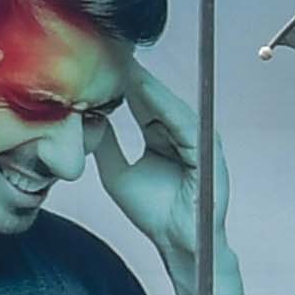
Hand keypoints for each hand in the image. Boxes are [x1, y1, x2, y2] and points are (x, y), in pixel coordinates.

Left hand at [55, 65, 214, 267]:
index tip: (97, 62)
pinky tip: (146, 91)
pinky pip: (185, 123)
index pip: (140, 102)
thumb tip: (86, 120)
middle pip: (155, 98)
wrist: (178, 244)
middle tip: (109, 50)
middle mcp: (181, 133)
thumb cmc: (153, 213)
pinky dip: (166, 106)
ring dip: (148, 85)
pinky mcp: (208, 152)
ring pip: (169, 105)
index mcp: (162, 136)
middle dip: (133, 76)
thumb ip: (106, 146)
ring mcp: (197, 141)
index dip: (120, 84)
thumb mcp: (117, 174)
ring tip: (125, 64)